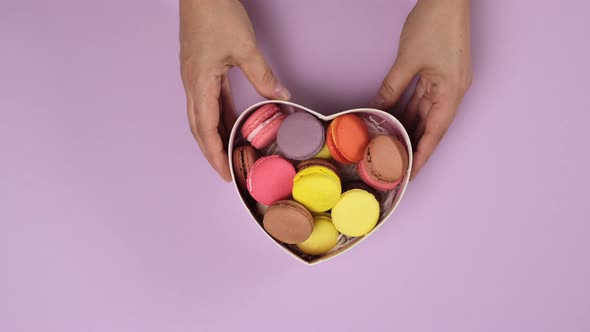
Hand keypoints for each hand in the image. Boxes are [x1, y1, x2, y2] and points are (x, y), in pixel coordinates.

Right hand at [180, 0, 289, 180]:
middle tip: (227, 170)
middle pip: (199, 128)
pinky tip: (233, 121)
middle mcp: (192, 84)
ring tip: (231, 152)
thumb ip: (262, 76)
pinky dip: (220, 116)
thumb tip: (281, 97)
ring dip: (215, 135)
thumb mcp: (244, 48)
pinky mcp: (200, 69)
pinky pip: (209, 100)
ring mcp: (195, 77)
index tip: (224, 173)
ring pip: (203, 115)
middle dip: (212, 152)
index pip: (205, 129)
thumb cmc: (215, 14)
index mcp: (199, 83)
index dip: (214, 154)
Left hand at [372, 0, 471, 179]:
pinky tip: (395, 118)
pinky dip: (409, 109)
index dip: (422, 155)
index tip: (410, 173)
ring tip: (391, 144)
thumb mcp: (407, 61)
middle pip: (431, 126)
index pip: (435, 133)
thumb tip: (377, 108)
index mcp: (451, 92)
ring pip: (425, 112)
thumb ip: (392, 88)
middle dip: (413, 145)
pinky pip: (424, 98)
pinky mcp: (441, 73)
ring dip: (409, 127)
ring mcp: (447, 82)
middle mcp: (453, 91)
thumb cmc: (434, 24)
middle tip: (395, 162)